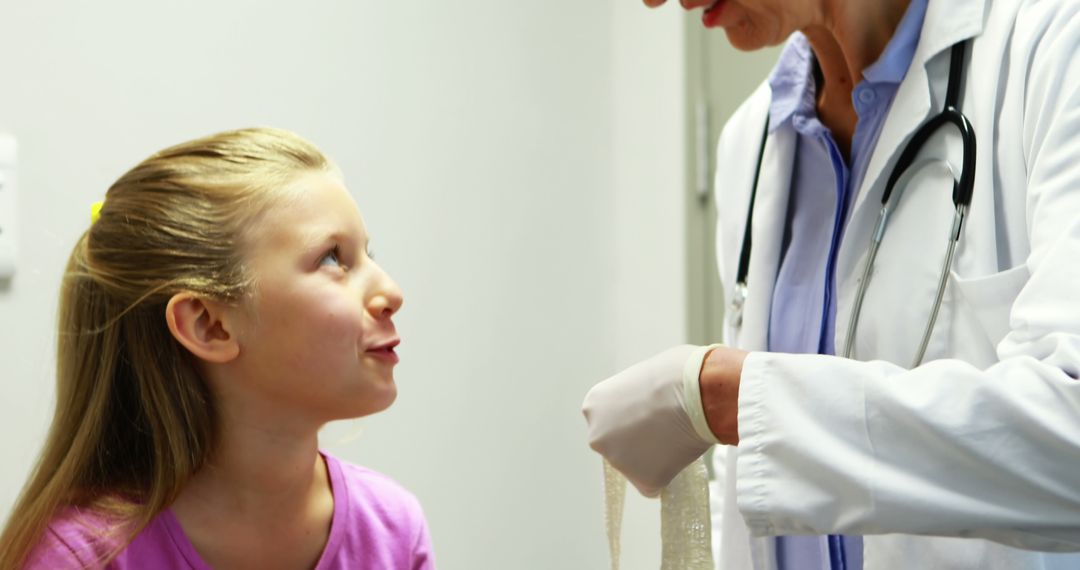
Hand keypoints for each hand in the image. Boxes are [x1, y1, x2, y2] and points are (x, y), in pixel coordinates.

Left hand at [582, 345, 719, 496]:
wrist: (697, 393)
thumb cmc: (677, 373)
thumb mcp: (642, 376)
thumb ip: (634, 396)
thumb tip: (648, 404)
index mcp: (594, 406)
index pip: (609, 422)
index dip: (633, 420)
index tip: (652, 415)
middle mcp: (596, 435)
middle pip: (617, 447)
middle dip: (638, 443)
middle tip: (665, 430)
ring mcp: (617, 461)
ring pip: (637, 466)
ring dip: (654, 458)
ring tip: (677, 437)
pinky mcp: (642, 480)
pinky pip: (655, 483)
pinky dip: (668, 474)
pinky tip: (680, 453)